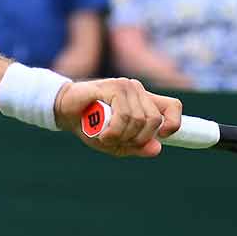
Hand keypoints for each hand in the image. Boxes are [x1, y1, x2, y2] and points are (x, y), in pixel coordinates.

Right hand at [54, 76, 182, 157]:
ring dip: (121, 136)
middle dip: (137, 139)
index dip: (173, 123)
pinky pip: (124, 115)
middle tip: (117, 142)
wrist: (63, 111)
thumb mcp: (115, 143)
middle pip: (154, 120)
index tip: (161, 136)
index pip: (173, 107)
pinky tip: (102, 135)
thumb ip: (136, 147)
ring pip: (139, 120)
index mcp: (143, 101)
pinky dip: (114, 131)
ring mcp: (127, 86)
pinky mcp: (113, 86)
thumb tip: (157, 149)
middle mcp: (138, 91)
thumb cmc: (90, 126)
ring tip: (105, 137)